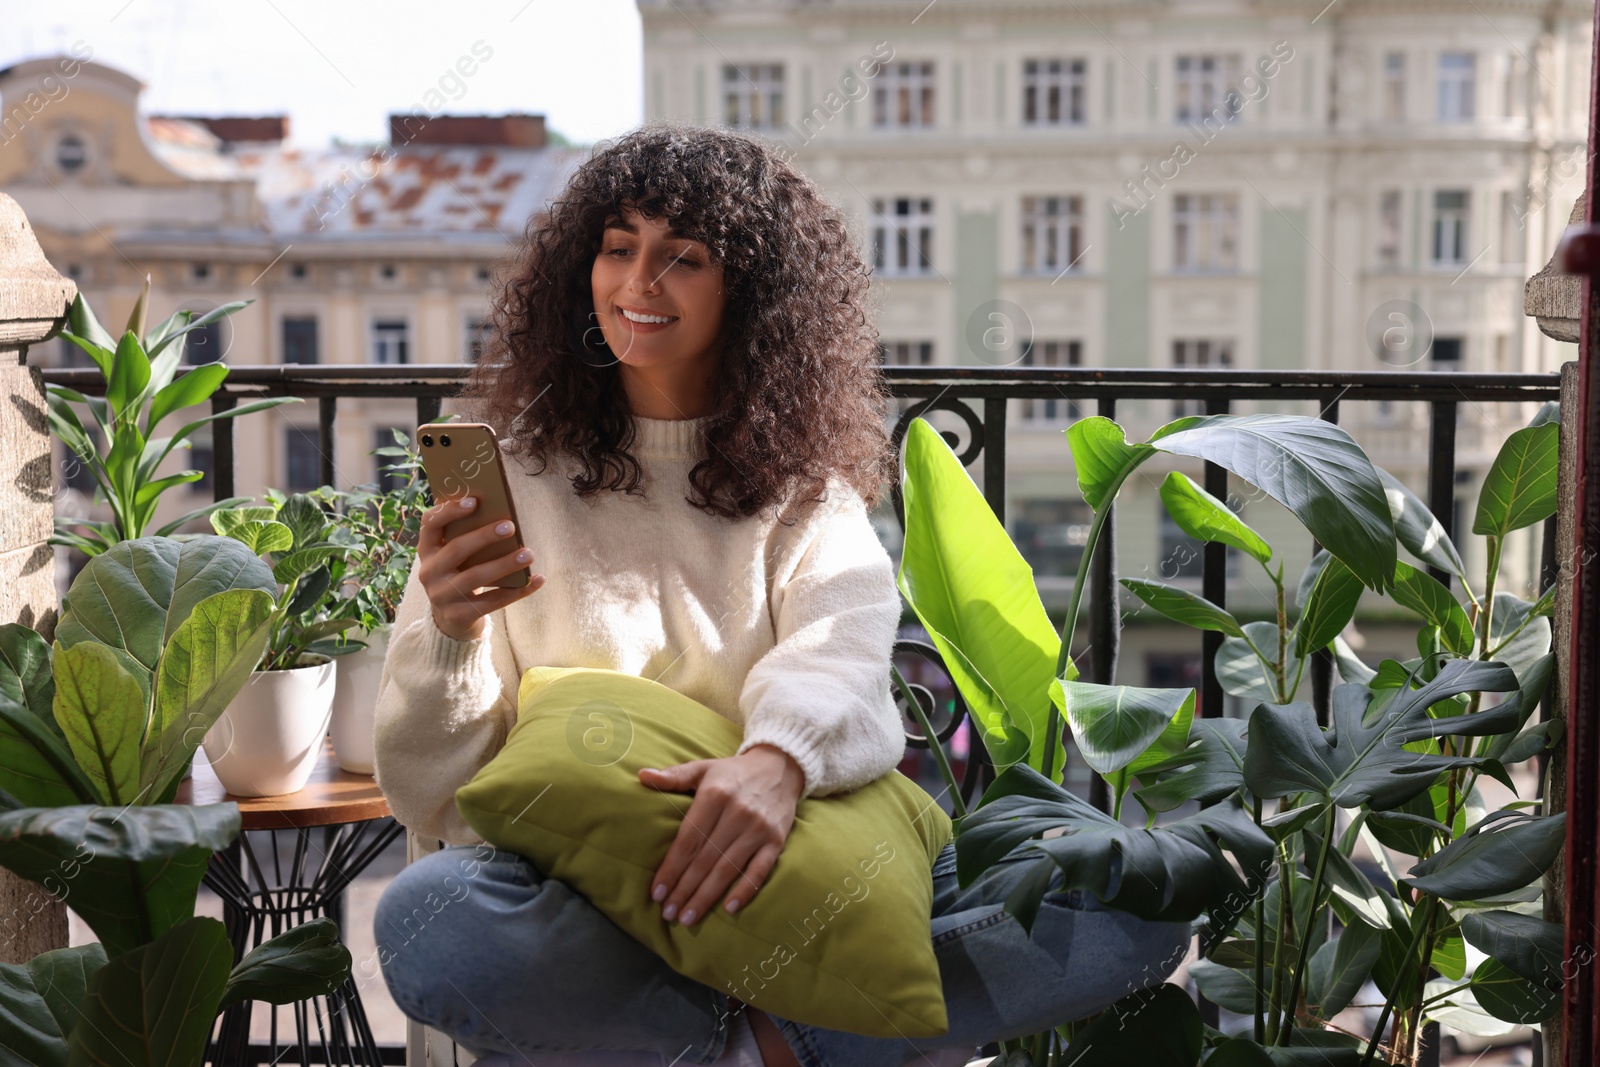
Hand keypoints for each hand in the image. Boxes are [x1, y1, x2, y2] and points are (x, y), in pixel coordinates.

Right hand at [417, 495, 544, 641]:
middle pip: (456, 550)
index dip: (449, 511)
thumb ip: (466, 536)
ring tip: (529, 554)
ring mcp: (441, 596)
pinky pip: (492, 602)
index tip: (475, 501)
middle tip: (510, 526)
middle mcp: (429, 572)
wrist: (451, 618)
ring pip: (475, 577)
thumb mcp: (455, 556)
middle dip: (484, 536)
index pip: (430, 524)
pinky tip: (538, 580)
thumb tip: (499, 513)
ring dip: (504, 564)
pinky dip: (518, 591)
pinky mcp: (459, 615)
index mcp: (427, 550)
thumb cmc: (460, 574)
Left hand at [639, 744, 805, 925]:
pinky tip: (728, 908)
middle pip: (705, 859)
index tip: (656, 892)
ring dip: (706, 897)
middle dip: (684, 889)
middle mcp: (738, 813)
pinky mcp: (776, 840)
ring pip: (728, 869)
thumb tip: (641, 775)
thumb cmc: (733, 773)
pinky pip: (760, 870)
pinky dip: (745, 890)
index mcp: (715, 795)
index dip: (671, 868)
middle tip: (668, 913)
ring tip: (687, 918)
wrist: (781, 767)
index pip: (688, 839)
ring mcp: (758, 829)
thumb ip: (673, 776)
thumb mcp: (703, 768)